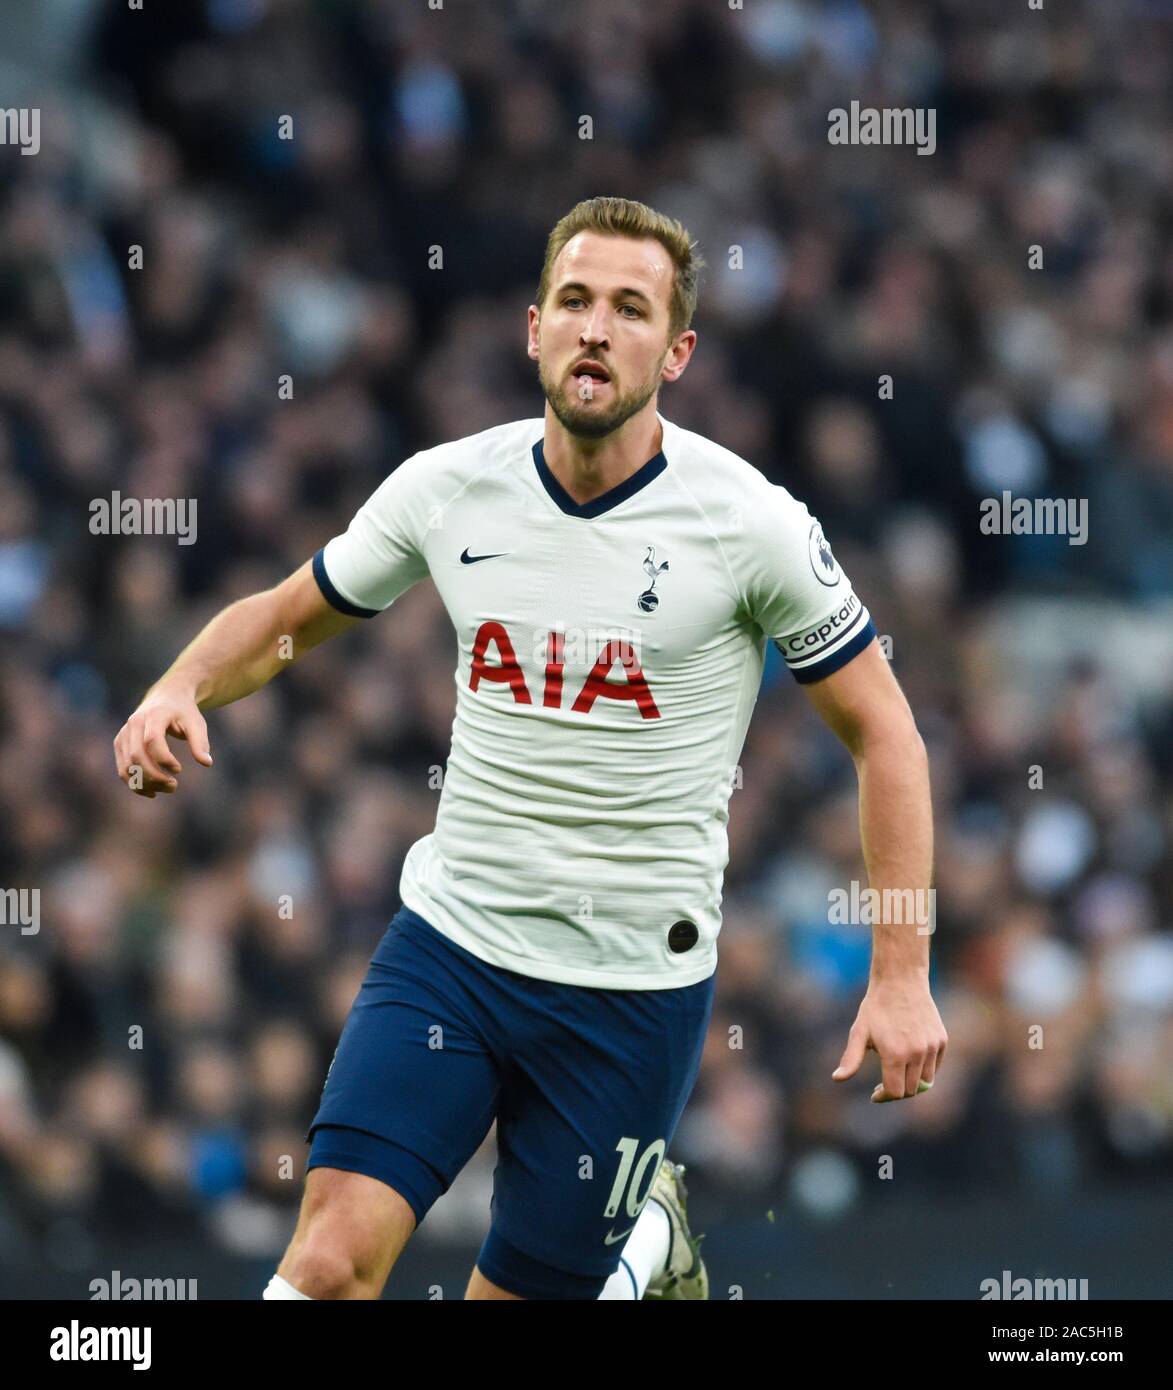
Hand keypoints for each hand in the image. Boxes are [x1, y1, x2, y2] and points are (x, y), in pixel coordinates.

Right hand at [113, 687, 212, 797]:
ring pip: (127, 766)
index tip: (179, 769)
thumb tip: (207, 763)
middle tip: (174, 786)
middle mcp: (134, 723)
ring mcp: (124, 734)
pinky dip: (134, 784)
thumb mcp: (196, 723)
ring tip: (167, 789)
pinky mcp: (120, 743)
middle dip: (154, 776)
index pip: (152, 741)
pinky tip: (152, 792)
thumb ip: (200, 742)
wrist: (166, 697)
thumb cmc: (184, 712)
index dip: (164, 759)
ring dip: (145, 784)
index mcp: (154, 715)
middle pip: (137, 756)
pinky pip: (122, 769)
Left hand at [832, 976, 946, 1101]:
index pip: (895, 1092)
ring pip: (925, 1081)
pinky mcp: (942, 1040)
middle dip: (896, 1090)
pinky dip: (925, 1069)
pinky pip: (935, 1066)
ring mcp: (931, 1047)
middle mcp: (917, 1053)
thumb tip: (836, 1079)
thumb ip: (851, 1059)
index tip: (875, 1094)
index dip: (883, 1096)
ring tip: (897, 1071)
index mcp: (895, 1054)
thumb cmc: (876, 1007)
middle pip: (910, 1090)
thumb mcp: (859, 1032)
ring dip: (911, 1081)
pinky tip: (910, 1060)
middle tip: (883, 1083)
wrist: (900, 980)